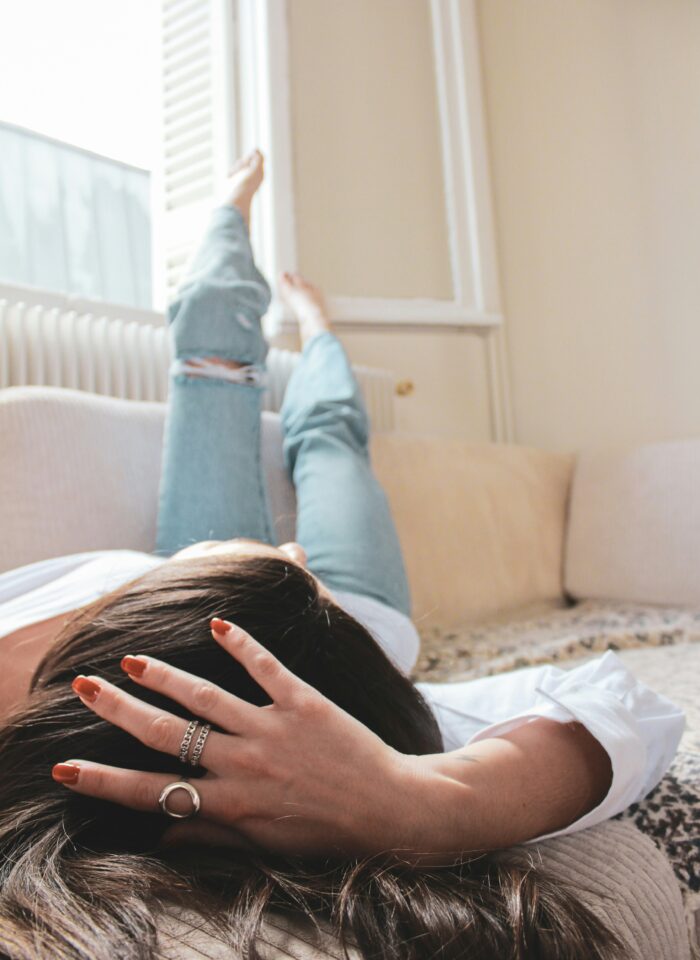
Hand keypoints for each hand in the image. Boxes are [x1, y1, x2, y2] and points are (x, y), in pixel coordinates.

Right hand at [53, 618, 420, 857]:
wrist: (389, 809)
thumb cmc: (325, 831)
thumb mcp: (264, 844)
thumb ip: (212, 834)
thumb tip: (162, 831)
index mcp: (230, 804)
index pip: (152, 793)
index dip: (105, 781)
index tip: (66, 768)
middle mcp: (243, 765)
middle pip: (167, 734)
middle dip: (120, 712)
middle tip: (86, 687)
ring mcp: (272, 730)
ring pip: (206, 697)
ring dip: (165, 676)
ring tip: (133, 660)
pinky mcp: (303, 703)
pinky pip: (266, 668)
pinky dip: (241, 644)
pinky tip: (217, 624)